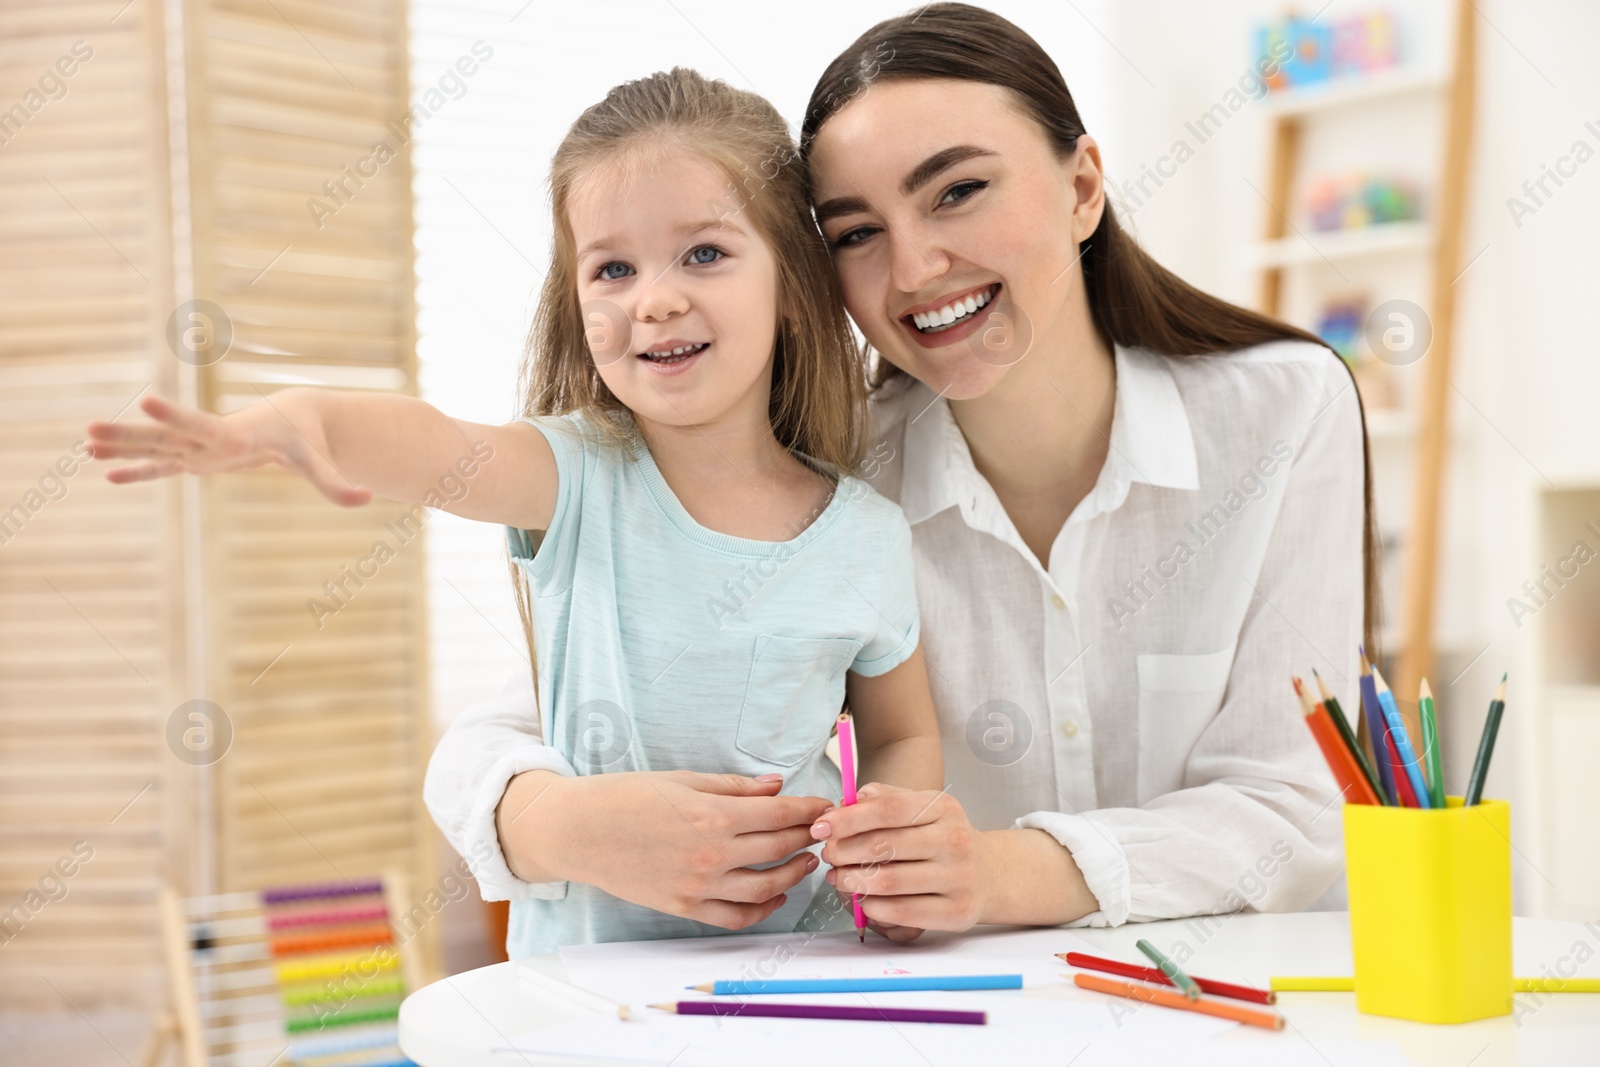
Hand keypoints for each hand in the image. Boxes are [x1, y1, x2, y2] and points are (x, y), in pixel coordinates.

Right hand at [86, 393, 371, 505]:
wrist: (298, 418)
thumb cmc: (309, 438)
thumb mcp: (320, 461)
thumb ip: (337, 483)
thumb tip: (367, 497)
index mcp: (234, 437)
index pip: (199, 425)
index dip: (173, 416)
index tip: (144, 400)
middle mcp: (210, 440)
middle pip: (164, 436)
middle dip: (128, 434)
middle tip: (89, 429)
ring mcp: (201, 449)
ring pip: (156, 447)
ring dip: (122, 447)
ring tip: (84, 444)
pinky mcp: (199, 459)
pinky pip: (162, 465)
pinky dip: (137, 470)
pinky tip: (107, 474)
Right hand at [498, 770, 833, 930]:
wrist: (577, 832)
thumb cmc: (624, 797)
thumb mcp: (682, 780)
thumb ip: (734, 786)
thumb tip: (776, 785)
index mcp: (713, 815)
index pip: (781, 813)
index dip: (811, 809)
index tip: (827, 805)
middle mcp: (712, 854)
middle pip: (780, 848)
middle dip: (807, 837)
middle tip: (822, 829)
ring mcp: (699, 886)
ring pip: (766, 887)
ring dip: (794, 874)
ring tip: (806, 861)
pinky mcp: (685, 907)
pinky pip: (736, 916)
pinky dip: (762, 908)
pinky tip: (774, 895)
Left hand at [812, 782, 987, 934]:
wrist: (990, 874)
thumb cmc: (942, 838)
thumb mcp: (922, 807)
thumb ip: (885, 797)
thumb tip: (850, 799)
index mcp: (943, 808)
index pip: (888, 809)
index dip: (848, 818)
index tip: (820, 827)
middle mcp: (954, 841)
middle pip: (884, 846)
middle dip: (844, 851)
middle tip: (828, 854)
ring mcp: (958, 878)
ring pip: (889, 882)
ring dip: (852, 881)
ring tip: (838, 877)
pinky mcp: (955, 912)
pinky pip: (902, 912)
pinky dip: (872, 907)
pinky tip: (862, 900)